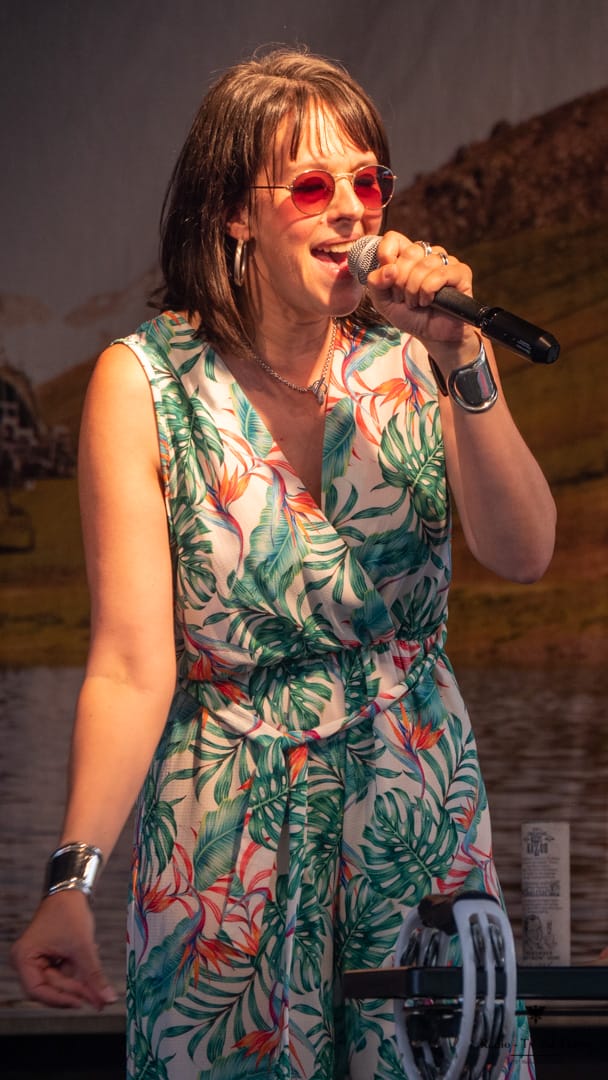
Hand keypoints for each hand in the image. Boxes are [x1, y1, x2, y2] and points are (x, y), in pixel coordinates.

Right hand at [11, 890, 117, 1008]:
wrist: (71, 892)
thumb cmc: (70, 912)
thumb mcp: (83, 945)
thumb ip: (94, 975)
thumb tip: (107, 999)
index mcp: (24, 958)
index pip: (37, 990)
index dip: (59, 999)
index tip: (81, 1003)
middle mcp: (26, 962)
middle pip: (50, 988)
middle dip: (75, 992)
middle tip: (99, 1001)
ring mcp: (37, 960)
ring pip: (59, 983)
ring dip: (79, 984)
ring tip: (99, 986)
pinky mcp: (48, 958)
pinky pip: (62, 974)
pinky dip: (77, 974)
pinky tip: (91, 970)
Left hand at [363, 230, 478, 360]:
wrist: (432, 336)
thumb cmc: (410, 316)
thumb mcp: (383, 302)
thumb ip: (375, 283)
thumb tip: (388, 268)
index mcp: (407, 257)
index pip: (394, 238)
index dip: (386, 254)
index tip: (387, 277)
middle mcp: (427, 255)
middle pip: (409, 252)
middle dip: (401, 281)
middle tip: (403, 298)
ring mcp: (445, 262)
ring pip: (424, 265)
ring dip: (414, 290)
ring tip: (416, 303)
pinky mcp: (460, 273)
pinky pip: (439, 274)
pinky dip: (428, 291)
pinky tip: (428, 302)